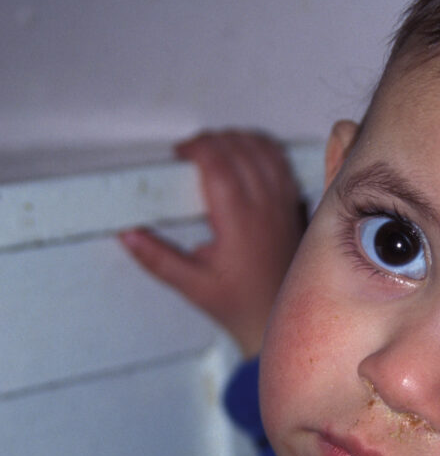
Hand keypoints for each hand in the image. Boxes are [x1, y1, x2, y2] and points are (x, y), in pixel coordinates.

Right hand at [120, 130, 303, 355]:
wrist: (281, 316)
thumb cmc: (243, 304)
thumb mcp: (191, 285)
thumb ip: (156, 258)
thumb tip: (129, 236)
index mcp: (240, 224)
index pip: (220, 165)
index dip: (198, 147)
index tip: (181, 152)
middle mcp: (266, 208)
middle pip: (241, 148)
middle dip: (212, 140)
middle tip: (191, 153)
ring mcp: (283, 204)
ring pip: (265, 149)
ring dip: (237, 139)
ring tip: (215, 150)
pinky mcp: (293, 204)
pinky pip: (282, 161)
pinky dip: (262, 148)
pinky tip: (247, 154)